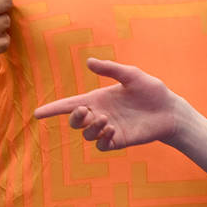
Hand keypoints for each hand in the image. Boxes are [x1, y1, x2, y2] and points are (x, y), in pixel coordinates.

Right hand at [33, 57, 184, 151]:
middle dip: (74, 118)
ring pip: (86, 134)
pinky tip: (112, 129)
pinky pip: (101, 145)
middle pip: (74, 121)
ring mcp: (108, 129)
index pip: (70, 104)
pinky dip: (102, 138)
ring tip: (107, 120)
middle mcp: (100, 114)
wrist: (169, 110)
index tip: (37, 113)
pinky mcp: (118, 141)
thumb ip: (110, 69)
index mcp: (98, 98)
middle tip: (86, 111)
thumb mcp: (131, 75)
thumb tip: (88, 62)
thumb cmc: (151, 91)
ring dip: (91, 127)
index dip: (53, 109)